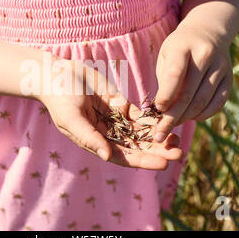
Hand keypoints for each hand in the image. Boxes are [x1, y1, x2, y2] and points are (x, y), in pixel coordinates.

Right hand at [37, 59, 182, 169]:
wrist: (59, 75)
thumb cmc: (60, 98)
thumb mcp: (71, 119)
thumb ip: (88, 137)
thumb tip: (107, 156)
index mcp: (96, 142)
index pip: (123, 157)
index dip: (143, 161)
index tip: (163, 163)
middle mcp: (108, 135)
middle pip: (137, 147)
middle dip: (158, 151)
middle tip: (179, 153)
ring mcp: (115, 120)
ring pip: (142, 133)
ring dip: (159, 138)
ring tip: (179, 141)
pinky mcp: (120, 105)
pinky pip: (140, 115)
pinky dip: (154, 120)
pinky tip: (169, 121)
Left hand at [153, 26, 233, 142]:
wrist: (208, 31)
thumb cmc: (179, 48)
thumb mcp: (166, 55)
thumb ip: (165, 80)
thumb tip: (161, 111)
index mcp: (183, 46)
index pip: (175, 74)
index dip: (166, 96)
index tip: (157, 110)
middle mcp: (205, 54)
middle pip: (189, 93)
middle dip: (172, 117)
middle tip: (160, 133)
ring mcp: (221, 66)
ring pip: (203, 100)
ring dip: (186, 118)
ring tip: (172, 125)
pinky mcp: (230, 76)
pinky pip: (219, 102)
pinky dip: (204, 114)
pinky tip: (192, 117)